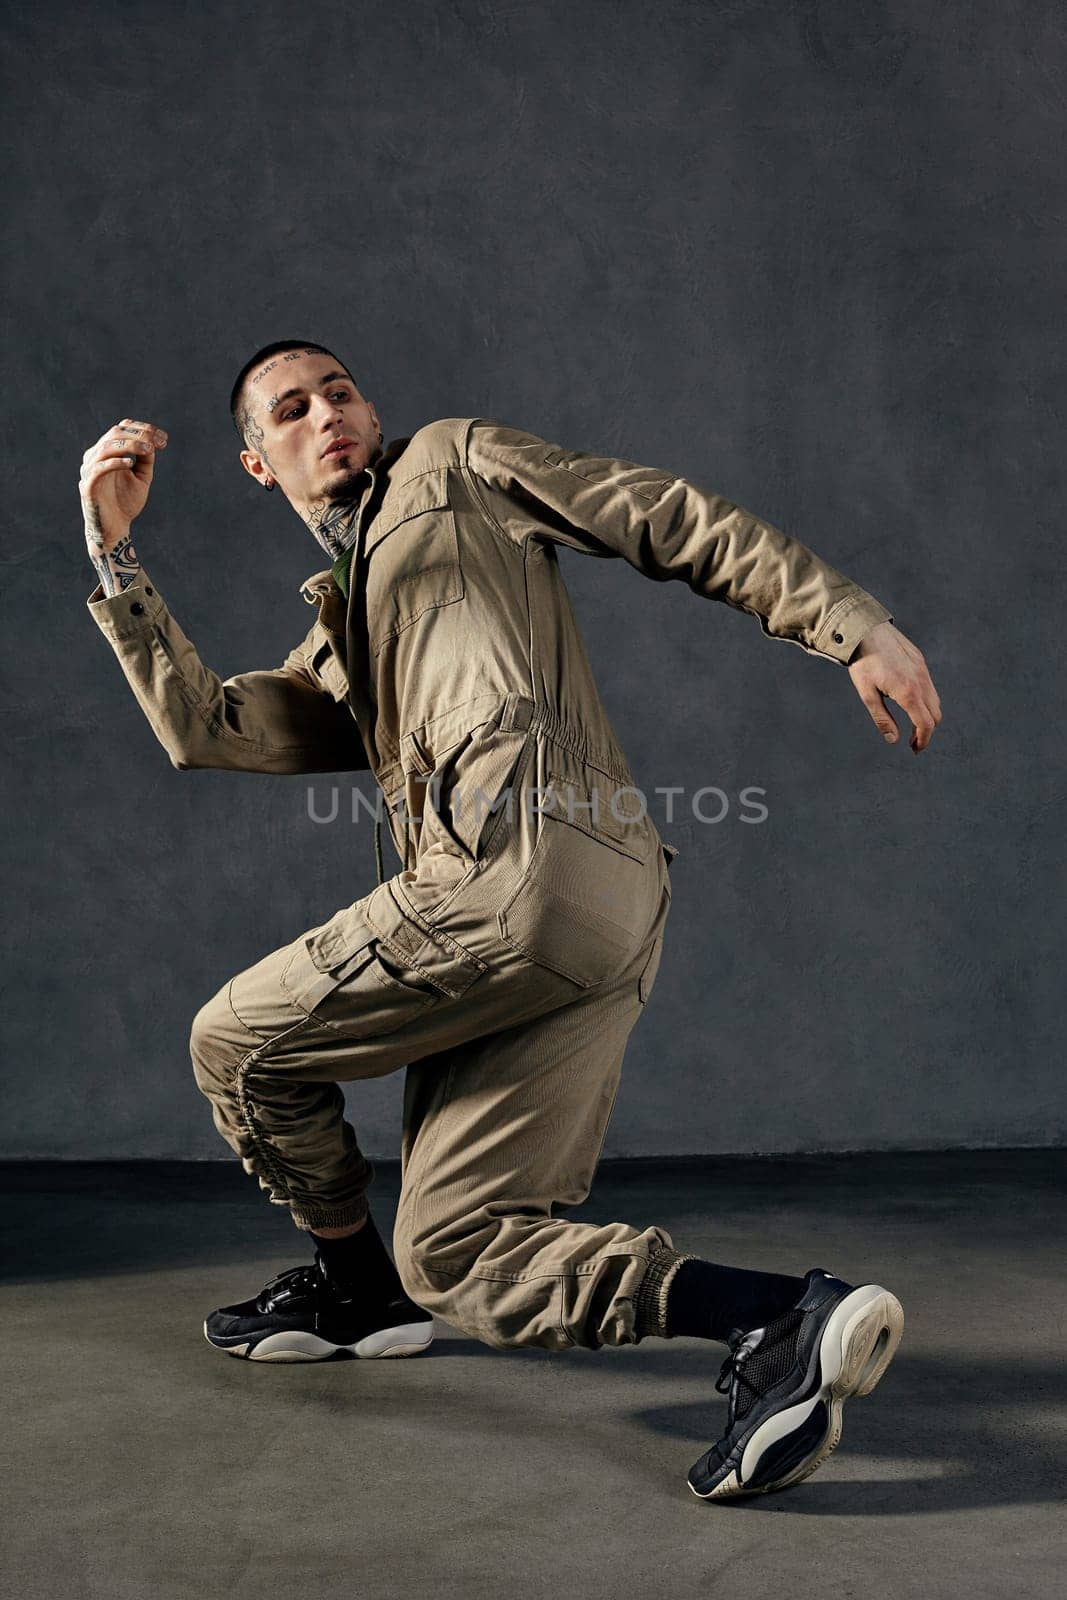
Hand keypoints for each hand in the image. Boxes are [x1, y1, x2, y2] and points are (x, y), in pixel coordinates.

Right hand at [81, 418, 167, 555]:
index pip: (121, 429)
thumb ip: (145, 460)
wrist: (114, 529)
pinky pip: (98, 468)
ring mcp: (89, 470)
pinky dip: (114, 462)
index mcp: (107, 452)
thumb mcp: (141, 477)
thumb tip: (153, 442)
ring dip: (130, 445)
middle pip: (115, 434)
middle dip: (139, 435)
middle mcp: (95, 457)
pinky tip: (130, 463)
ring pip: (106, 447)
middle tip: (158, 443)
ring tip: (149, 450)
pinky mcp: (87, 485)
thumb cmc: (126, 503)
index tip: (164, 438)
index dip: (143, 429)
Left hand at [848, 621, 941, 753]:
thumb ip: (882, 719)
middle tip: (913, 741)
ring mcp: (923, 670)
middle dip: (926, 731)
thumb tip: (893, 740)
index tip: (915, 749)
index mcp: (908, 692)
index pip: (925, 724)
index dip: (923, 740)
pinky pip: (930, 686)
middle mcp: (921, 681)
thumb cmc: (862, 662)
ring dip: (927, 715)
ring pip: (935, 700)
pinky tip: (910, 702)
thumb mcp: (867, 694)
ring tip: (912, 724)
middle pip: (935, 714)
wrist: (864, 629)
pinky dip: (926, 700)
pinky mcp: (920, 661)